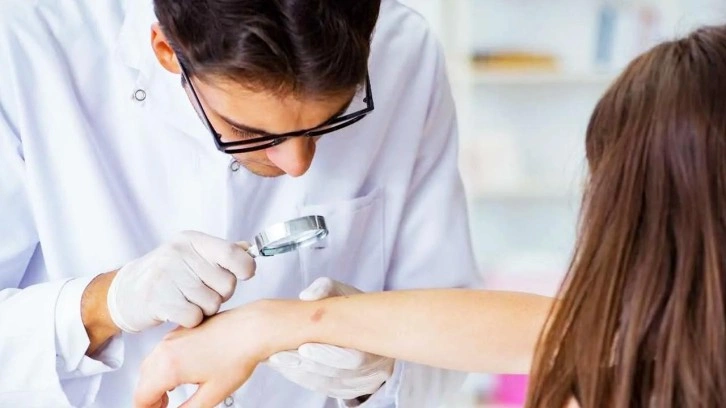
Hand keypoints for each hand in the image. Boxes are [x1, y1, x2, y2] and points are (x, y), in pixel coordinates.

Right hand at [107, 231, 254, 332]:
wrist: (126, 292)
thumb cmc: (169, 274)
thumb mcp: (192, 254)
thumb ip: (222, 252)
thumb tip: (249, 249)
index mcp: (192, 240)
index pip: (232, 253)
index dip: (246, 268)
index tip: (244, 275)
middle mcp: (179, 253)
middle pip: (227, 284)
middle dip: (221, 294)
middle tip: (203, 292)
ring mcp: (166, 276)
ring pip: (212, 304)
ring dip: (205, 309)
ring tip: (189, 300)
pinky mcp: (157, 300)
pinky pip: (194, 317)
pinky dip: (192, 320)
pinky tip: (179, 311)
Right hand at [133, 308, 266, 407]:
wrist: (254, 327)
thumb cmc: (238, 355)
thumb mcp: (212, 394)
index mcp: (169, 366)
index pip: (142, 397)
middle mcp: (166, 348)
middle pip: (143, 380)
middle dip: (150, 397)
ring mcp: (173, 336)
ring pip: (151, 363)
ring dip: (156, 380)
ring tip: (173, 392)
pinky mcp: (183, 329)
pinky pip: (163, 350)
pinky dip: (164, 364)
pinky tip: (183, 371)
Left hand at [266, 278, 393, 399]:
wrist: (363, 323)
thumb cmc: (351, 305)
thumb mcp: (342, 291)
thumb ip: (325, 288)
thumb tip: (306, 296)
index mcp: (378, 345)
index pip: (355, 360)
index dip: (327, 356)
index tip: (303, 348)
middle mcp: (376, 369)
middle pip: (339, 376)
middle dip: (308, 367)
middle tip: (279, 358)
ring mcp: (365, 383)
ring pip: (329, 386)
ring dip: (301, 375)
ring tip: (276, 361)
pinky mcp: (352, 390)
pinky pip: (327, 389)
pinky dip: (304, 379)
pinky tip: (286, 368)